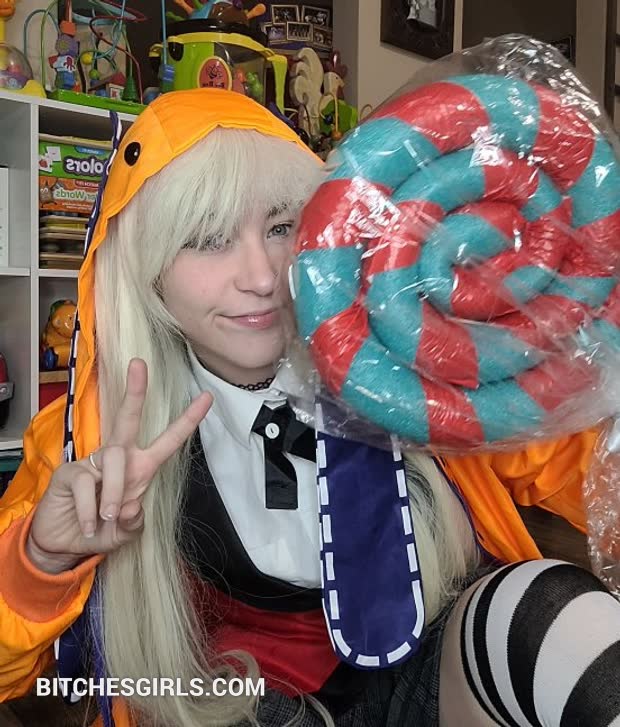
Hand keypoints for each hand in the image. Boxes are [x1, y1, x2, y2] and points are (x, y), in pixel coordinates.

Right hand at [27, 358, 212, 573]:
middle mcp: (118, 459)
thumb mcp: (125, 533)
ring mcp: (92, 462)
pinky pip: (85, 484)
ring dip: (113, 492)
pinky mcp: (69, 473)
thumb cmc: (101, 531)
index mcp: (140, 468)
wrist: (65, 545)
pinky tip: (88, 524)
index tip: (206, 397)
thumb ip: (134, 523)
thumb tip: (131, 506)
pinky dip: (89, 511)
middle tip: (139, 364)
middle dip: (136, 391)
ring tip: (106, 518)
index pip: (168, 440)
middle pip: (128, 418)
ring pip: (114, 459)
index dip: (188, 421)